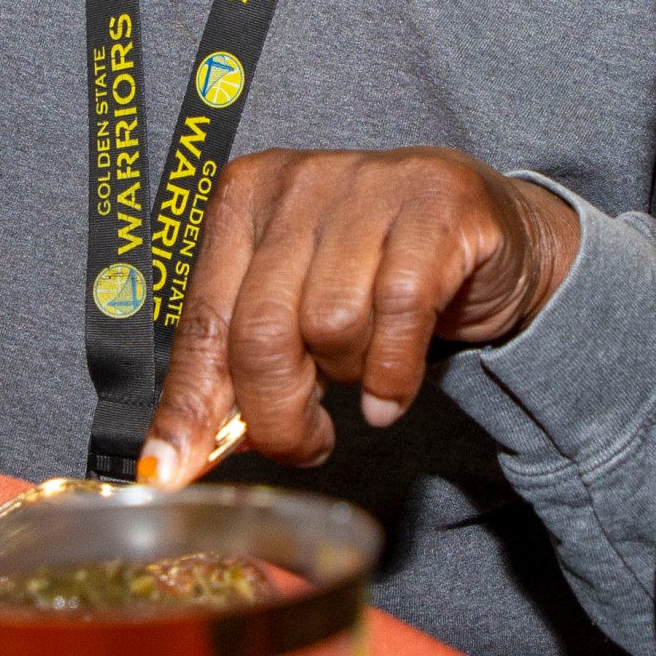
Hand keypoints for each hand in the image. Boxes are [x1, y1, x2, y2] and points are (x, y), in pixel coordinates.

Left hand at [139, 149, 578, 481]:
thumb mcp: (295, 311)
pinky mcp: (435, 209)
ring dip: (347, 377)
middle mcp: (298, 183)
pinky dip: (393, 374)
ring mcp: (369, 187)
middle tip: (303, 444)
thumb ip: (238, 368)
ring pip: (330, 325)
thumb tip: (177, 458)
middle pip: (260, 331)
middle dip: (277, 414)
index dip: (188, 406)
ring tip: (361, 375)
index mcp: (243, 199)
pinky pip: (398, 313)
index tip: (171, 471)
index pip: (202, 320)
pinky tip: (391, 393)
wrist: (484, 232)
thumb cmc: (374, 275)